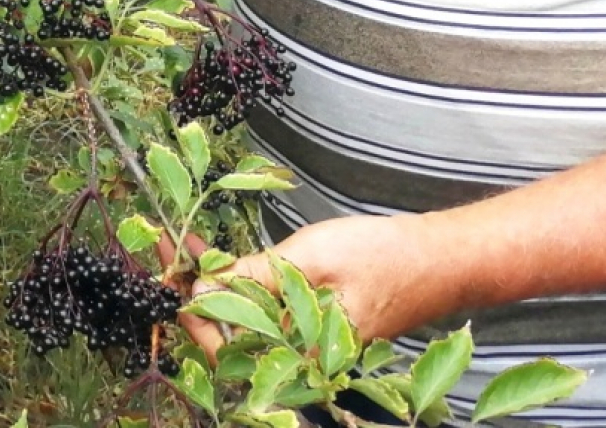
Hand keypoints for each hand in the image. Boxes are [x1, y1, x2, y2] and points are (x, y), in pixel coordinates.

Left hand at [164, 215, 453, 354]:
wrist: (440, 259)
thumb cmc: (383, 257)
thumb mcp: (311, 259)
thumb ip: (255, 278)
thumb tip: (202, 288)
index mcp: (303, 356)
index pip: (229, 350)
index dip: (192, 314)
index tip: (166, 275)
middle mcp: (304, 359)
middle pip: (233, 337)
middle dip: (195, 296)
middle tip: (165, 251)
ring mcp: (310, 343)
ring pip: (247, 321)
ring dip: (215, 287)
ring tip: (183, 247)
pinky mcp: (315, 325)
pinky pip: (268, 312)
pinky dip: (242, 285)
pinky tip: (222, 257)